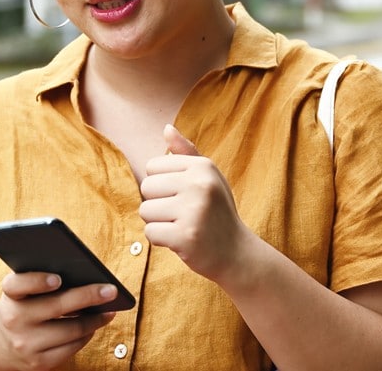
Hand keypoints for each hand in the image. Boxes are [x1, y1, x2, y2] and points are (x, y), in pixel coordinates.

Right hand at [0, 272, 117, 369]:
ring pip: (71, 330)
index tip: (58, 278)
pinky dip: (87, 335)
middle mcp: (15, 321)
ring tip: (109, 310)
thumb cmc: (19, 308)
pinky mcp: (39, 363)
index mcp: (9, 297)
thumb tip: (86, 277)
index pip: (18, 285)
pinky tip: (95, 325)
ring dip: (95, 319)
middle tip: (111, 290)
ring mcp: (26, 344)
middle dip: (89, 296)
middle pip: (57, 306)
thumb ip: (40, 281)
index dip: (37, 281)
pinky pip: (72, 348)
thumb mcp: (20, 293)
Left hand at [139, 124, 252, 282]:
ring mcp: (193, 211)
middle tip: (182, 214)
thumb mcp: (208, 177)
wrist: (236, 252)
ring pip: (145, 211)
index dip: (162, 184)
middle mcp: (199, 184)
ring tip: (182, 226)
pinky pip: (150, 233)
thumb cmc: (217, 211)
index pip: (152, 166)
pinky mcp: (185, 236)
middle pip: (146, 187)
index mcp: (202, 166)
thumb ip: (186, 153)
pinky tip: (181, 240)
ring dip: (158, 222)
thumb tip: (166, 128)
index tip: (183, 195)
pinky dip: (161, 240)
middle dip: (158, 203)